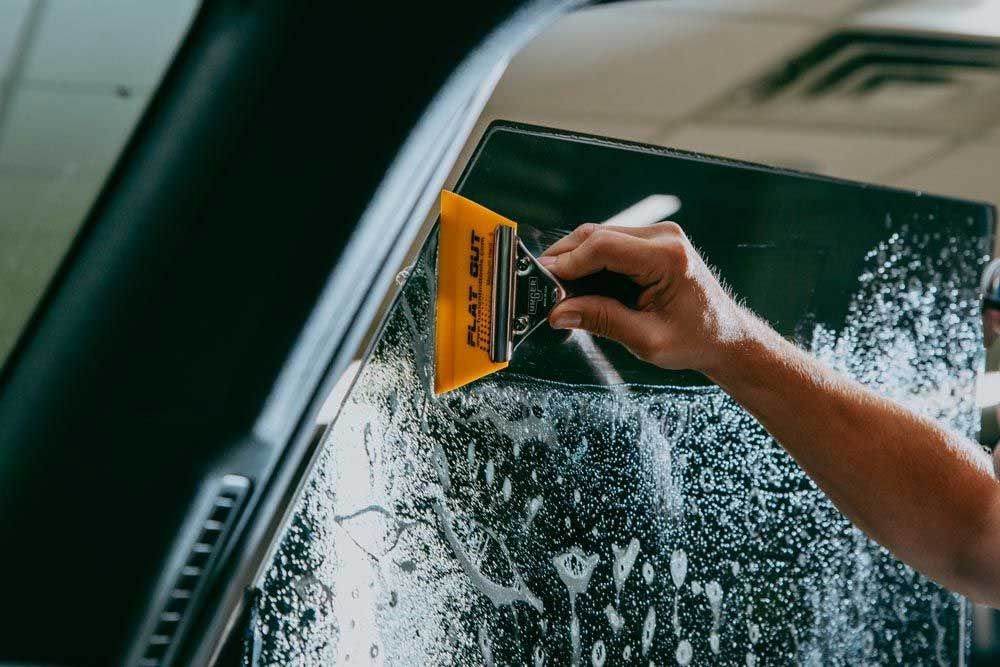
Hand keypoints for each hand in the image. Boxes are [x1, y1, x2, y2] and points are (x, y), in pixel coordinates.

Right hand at [539, 222, 757, 374]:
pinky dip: (590, 259)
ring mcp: (659, 236)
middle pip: (597, 234)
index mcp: (668, 258)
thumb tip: (559, 312)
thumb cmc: (696, 340)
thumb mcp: (647, 339)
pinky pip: (611, 242)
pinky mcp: (653, 242)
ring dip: (575, 258)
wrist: (726, 336)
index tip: (545, 281)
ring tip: (556, 286)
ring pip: (600, 235)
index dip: (568, 262)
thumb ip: (602, 321)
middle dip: (565, 258)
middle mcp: (664, 237)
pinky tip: (577, 281)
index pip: (603, 246)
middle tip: (541, 284)